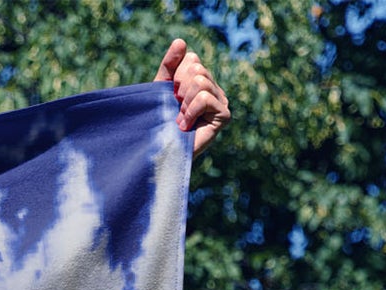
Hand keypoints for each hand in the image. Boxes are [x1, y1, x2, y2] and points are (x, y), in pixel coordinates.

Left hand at [154, 39, 230, 157]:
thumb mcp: (161, 89)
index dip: (175, 77)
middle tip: (177, 111)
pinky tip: (185, 126)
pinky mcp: (224, 115)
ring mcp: (222, 101)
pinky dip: (190, 111)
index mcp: (202, 79)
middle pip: (197, 69)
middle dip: (180, 90)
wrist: (161, 152)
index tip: (171, 97)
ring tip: (181, 120)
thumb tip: (181, 41)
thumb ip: (169, 65)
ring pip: (201, 82)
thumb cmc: (161, 123)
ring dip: (184, 103)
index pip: (191, 59)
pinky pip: (205, 98)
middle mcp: (215, 88)